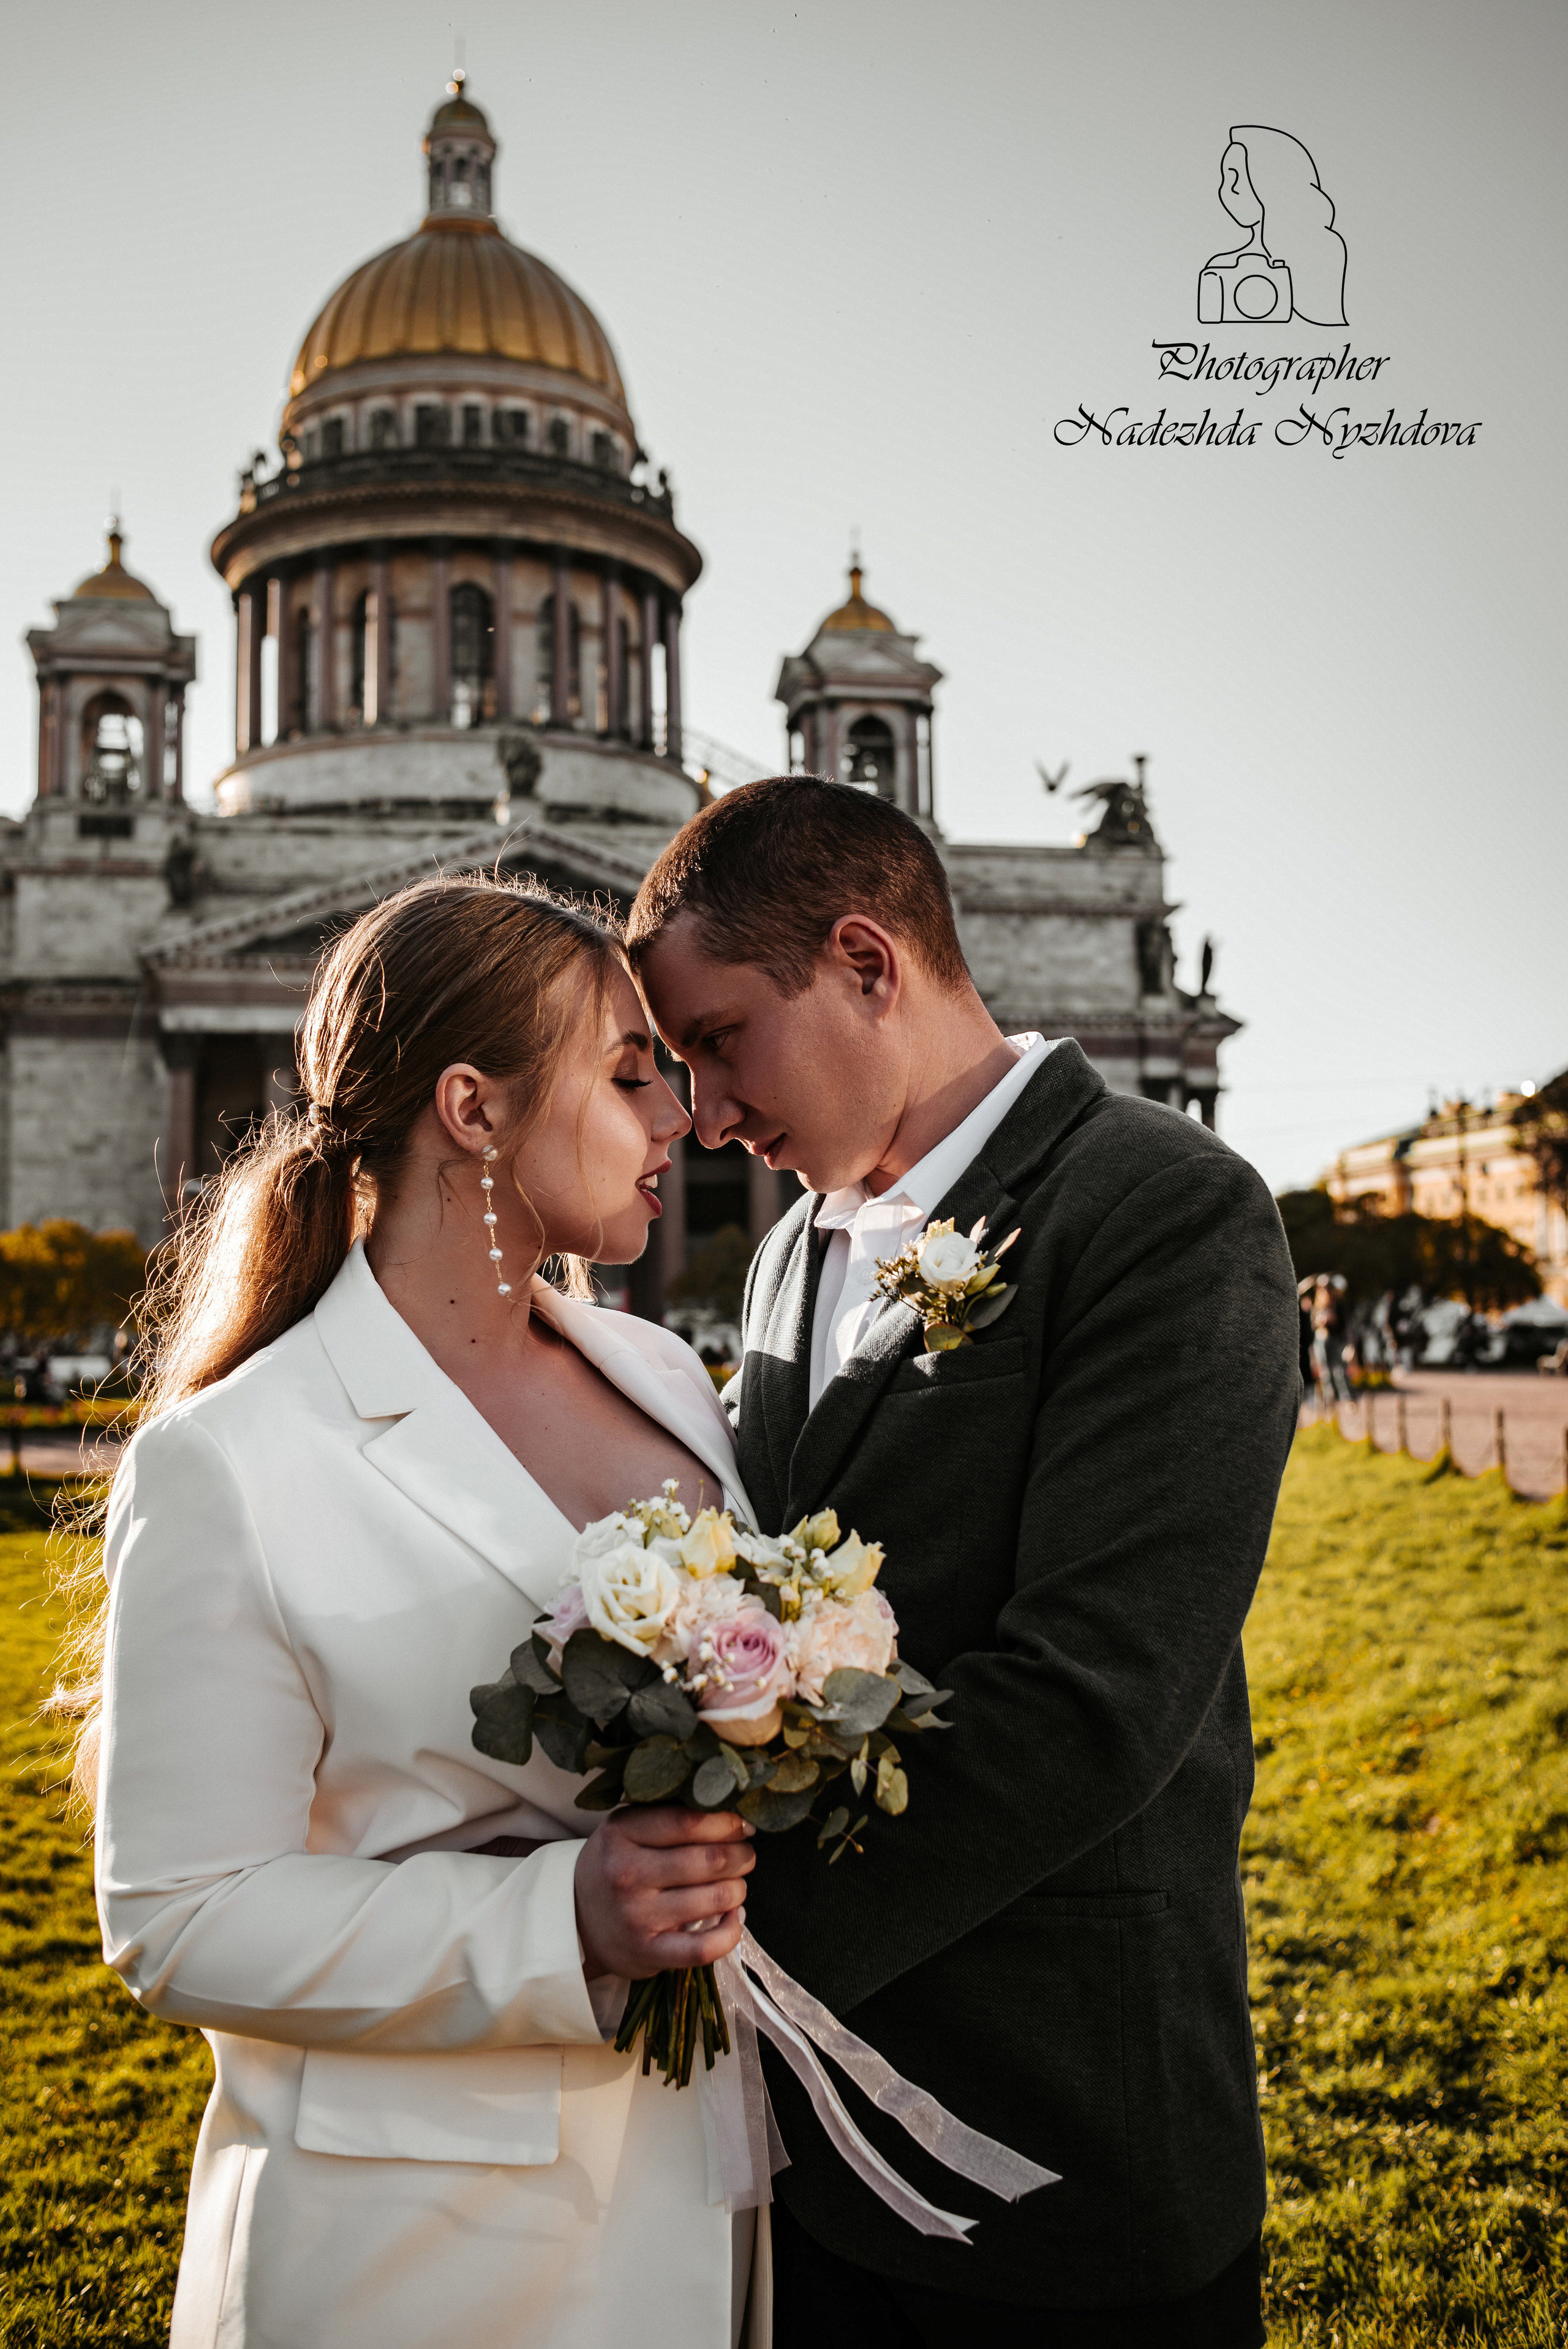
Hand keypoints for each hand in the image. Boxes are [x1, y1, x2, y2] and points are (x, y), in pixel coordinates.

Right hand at [575, 1806, 754, 1979]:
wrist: (575, 1920)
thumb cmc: (614, 1867)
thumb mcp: (626, 1830)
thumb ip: (669, 1817)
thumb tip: (733, 1817)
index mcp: (621, 1833)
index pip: (689, 1822)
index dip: (727, 1823)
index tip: (743, 1826)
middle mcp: (627, 1873)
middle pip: (709, 1859)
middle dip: (741, 1855)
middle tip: (745, 1855)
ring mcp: (637, 1916)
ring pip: (715, 1898)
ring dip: (738, 1889)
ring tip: (737, 1884)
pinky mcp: (648, 1953)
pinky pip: (705, 1947)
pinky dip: (731, 1931)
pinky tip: (734, 1918)